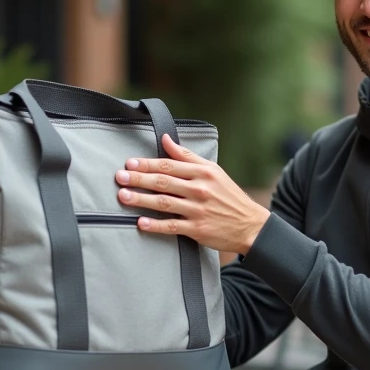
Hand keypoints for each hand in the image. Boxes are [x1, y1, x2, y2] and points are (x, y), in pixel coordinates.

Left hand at [116, 134, 270, 254]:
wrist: (250, 225)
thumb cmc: (229, 196)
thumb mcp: (213, 171)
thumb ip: (187, 156)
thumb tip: (165, 139)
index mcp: (203, 173)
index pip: (170, 165)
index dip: (148, 164)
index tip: (130, 163)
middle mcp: (200, 190)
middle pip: (164, 182)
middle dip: (139, 179)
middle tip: (120, 177)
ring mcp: (198, 210)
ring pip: (165, 203)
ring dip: (142, 200)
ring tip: (123, 197)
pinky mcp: (198, 230)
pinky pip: (173, 226)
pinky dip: (156, 225)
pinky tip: (140, 222)